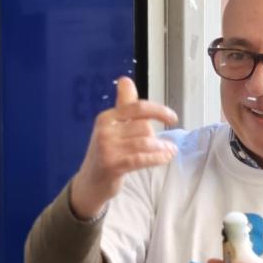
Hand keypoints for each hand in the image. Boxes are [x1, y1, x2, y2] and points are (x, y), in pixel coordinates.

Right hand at [68, 76, 178, 219]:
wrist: (90, 183)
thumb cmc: (106, 153)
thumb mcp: (112, 127)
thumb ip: (123, 105)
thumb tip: (125, 80)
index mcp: (106, 118)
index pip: (137, 107)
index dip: (158, 111)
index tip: (173, 118)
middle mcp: (104, 131)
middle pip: (142, 127)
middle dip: (156, 136)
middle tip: (162, 145)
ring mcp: (107, 149)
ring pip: (144, 142)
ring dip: (161, 148)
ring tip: (169, 151)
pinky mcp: (112, 165)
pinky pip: (141, 159)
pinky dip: (157, 158)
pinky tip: (166, 158)